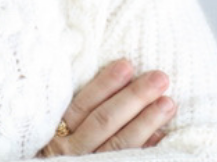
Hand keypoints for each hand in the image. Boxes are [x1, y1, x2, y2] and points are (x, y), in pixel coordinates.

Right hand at [40, 59, 174, 154]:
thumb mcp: (48, 133)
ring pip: (120, 143)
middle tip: (160, 78)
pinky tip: (164, 136)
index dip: (105, 85)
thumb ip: (69, 115)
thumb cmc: (53, 153)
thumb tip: (113, 80)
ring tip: (168, 102)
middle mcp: (70, 154)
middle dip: (133, 98)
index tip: (127, 65)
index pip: (83, 105)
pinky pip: (131, 161)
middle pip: (104, 122)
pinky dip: (147, 149)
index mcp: (53, 135)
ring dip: (147, 121)